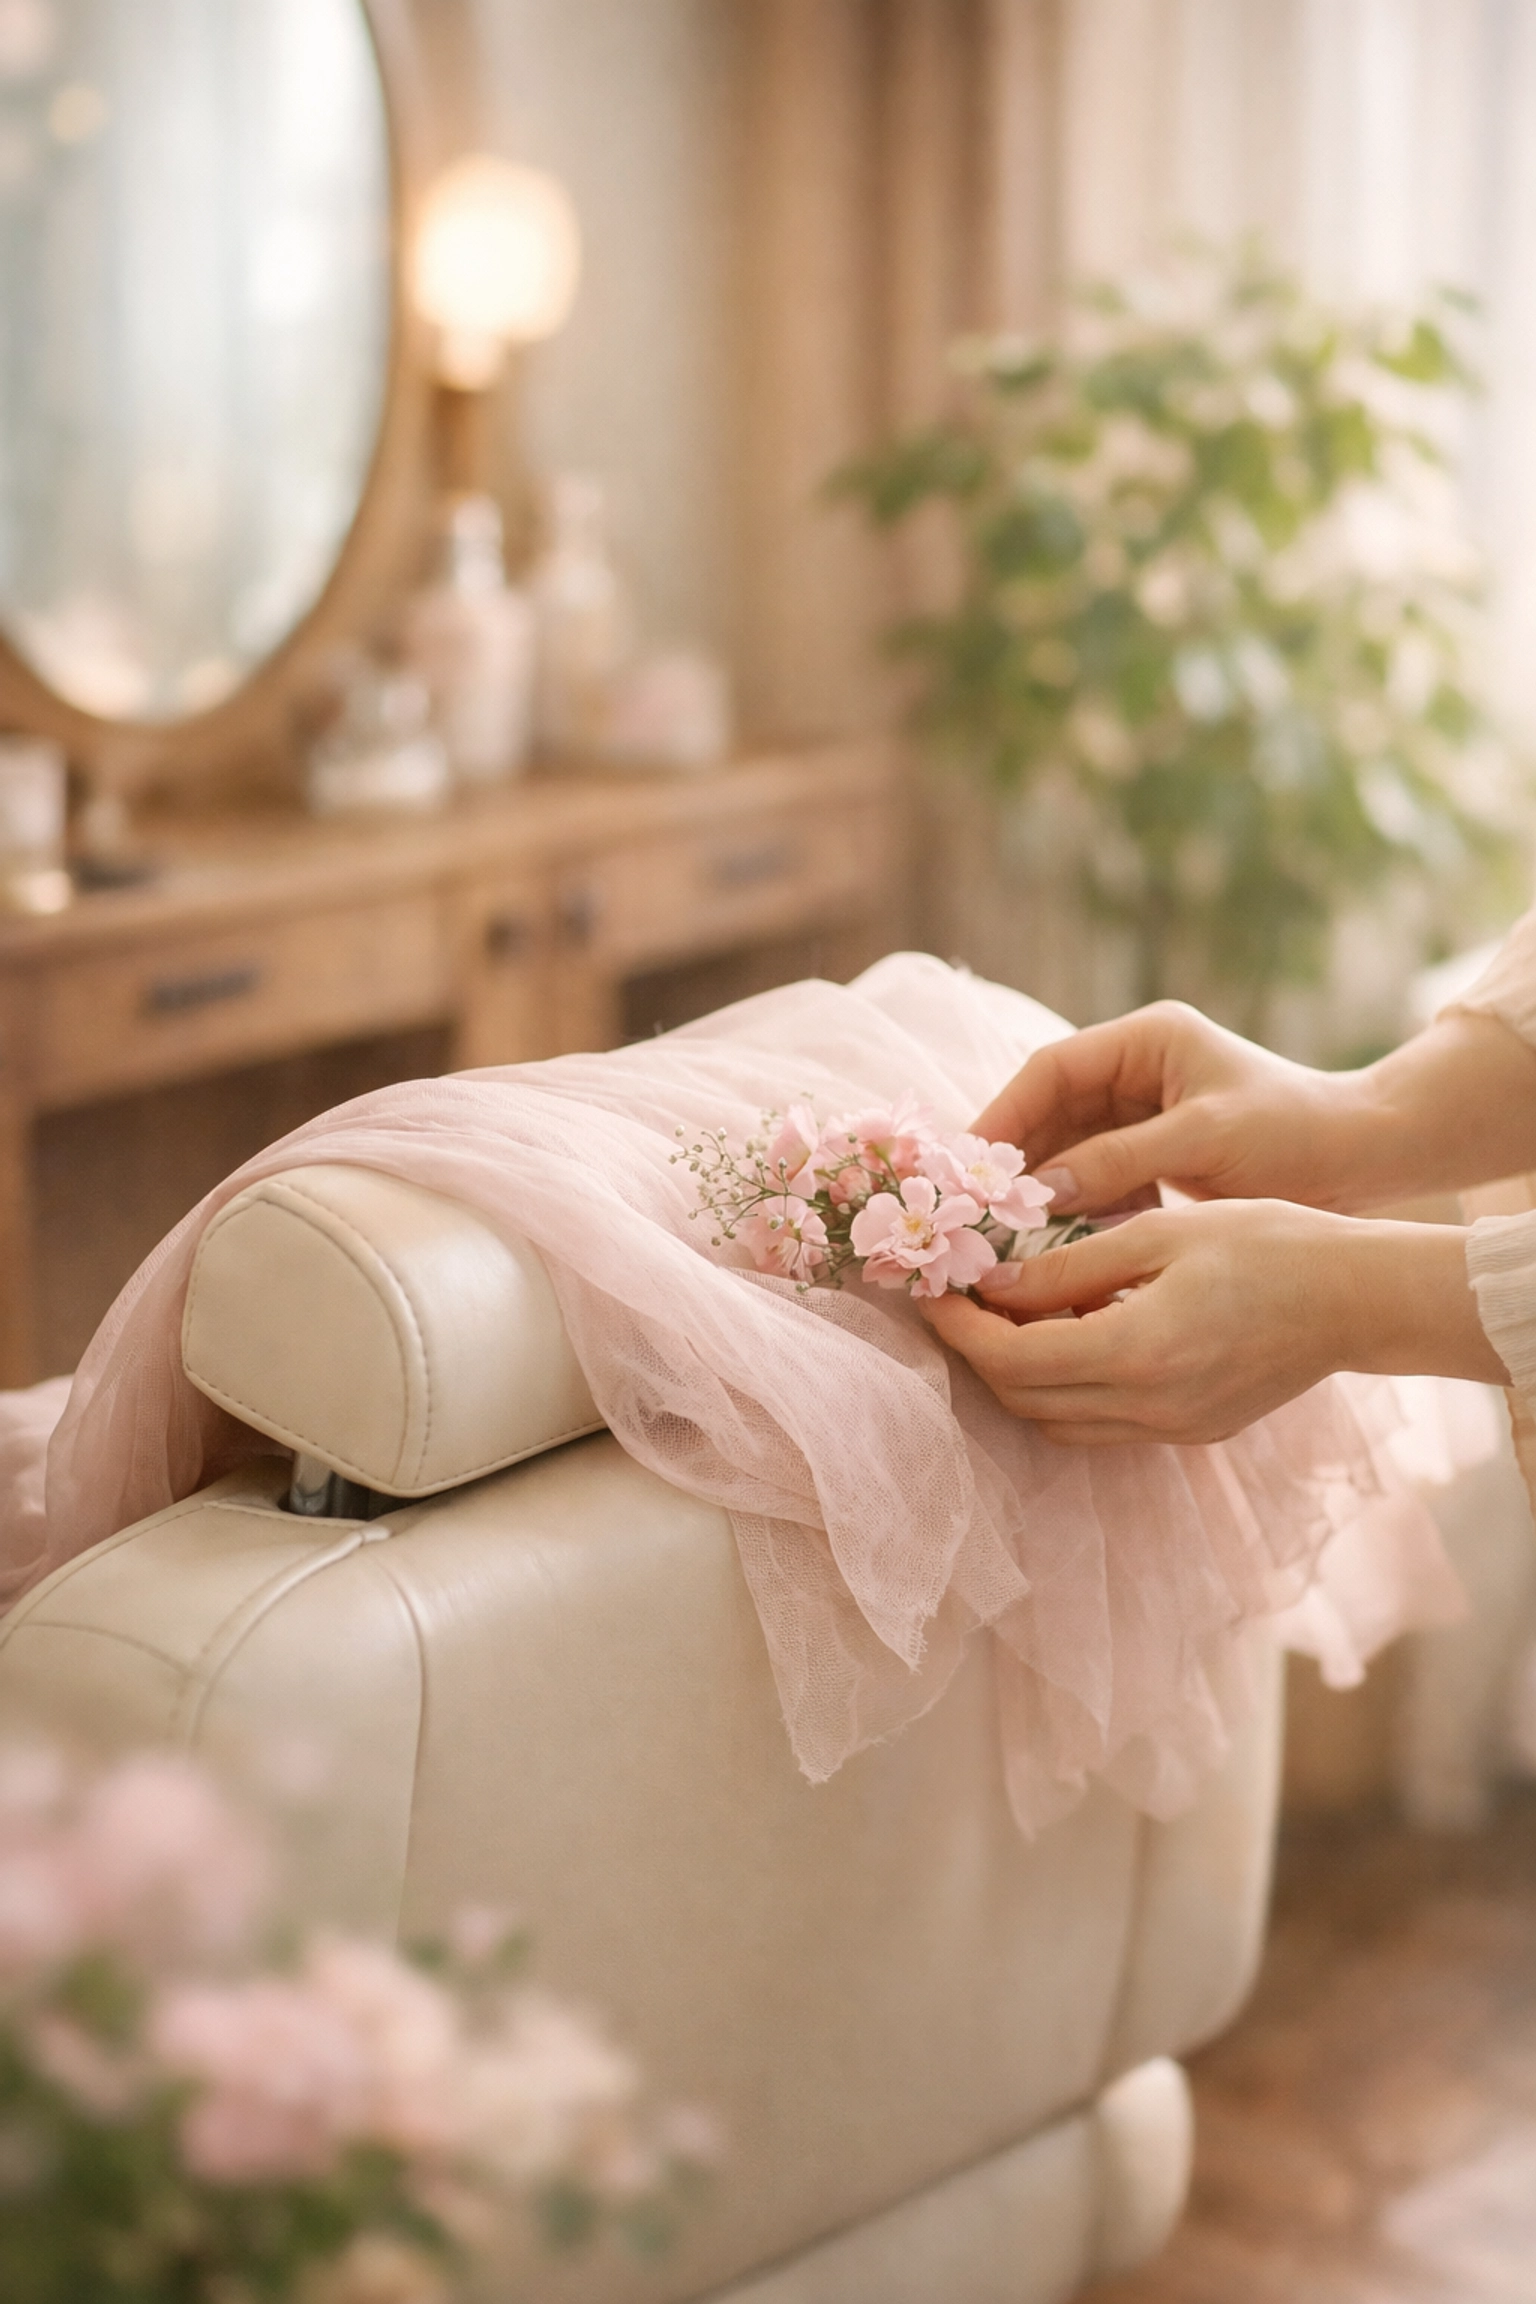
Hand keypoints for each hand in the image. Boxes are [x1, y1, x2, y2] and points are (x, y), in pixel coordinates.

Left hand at [921, 1200, 1507, 1445]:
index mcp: (1137, 1352)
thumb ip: (1070, 1266)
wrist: (1358, 1297)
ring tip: (1005, 1315)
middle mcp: (1148, 1406)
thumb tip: (995, 1282)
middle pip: (1023, 1399)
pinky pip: (1099, 1425)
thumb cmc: (1267, 1243)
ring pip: (1056, 1421)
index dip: (959, 1329)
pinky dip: (1065, 1387)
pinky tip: (1067, 1335)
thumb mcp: (1160, 1233)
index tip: (933, 1291)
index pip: (1011, 1359)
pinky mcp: (1190, 1432)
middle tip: (956, 1299)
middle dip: (977, 1353)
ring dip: (1017, 1375)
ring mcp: (1171, 1428)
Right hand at [975, 1001, 1535, 1217]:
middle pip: (1050, 1110)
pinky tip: (1056, 1246)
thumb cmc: (1296, 1134)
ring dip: (1040, 1189)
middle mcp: (1138, 1069)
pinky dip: (1076, 1210)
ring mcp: (1146, 1112)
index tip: (969, 1163)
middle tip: (972, 1209)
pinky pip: (1097, 1178)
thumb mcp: (1205, 1141)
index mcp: (1148, 1040)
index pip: (1050, 1069)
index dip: (1004, 1113)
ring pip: (1068, 1148)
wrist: (1368, 1159)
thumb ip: (1121, 1160)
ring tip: (1002, 1234)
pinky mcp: (1157, 1154)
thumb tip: (1042, 1189)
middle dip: (1013, 1159)